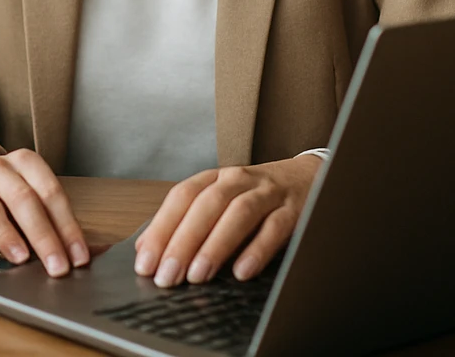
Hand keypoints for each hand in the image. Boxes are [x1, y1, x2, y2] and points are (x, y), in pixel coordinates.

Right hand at [0, 141, 89, 276]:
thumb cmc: (7, 197)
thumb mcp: (33, 200)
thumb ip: (54, 222)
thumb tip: (84, 254)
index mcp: (24, 162)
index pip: (50, 192)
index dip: (67, 226)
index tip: (79, 257)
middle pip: (22, 198)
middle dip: (43, 234)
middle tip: (56, 266)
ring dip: (5, 233)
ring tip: (20, 259)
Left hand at [133, 154, 321, 286]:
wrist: (309, 178)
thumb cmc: (256, 198)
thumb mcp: (220, 203)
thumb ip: (186, 223)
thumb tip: (146, 249)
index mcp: (215, 178)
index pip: (181, 198)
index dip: (160, 229)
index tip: (145, 263)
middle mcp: (238, 180)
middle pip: (205, 205)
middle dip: (182, 242)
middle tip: (166, 276)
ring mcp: (267, 193)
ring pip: (238, 213)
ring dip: (215, 245)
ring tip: (197, 275)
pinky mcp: (294, 210)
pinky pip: (275, 228)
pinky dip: (257, 250)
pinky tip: (242, 272)